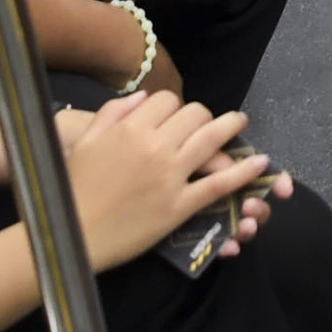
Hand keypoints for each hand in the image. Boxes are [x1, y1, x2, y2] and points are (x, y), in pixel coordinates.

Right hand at [62, 93, 265, 271]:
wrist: (72, 235)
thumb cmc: (73, 190)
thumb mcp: (85, 142)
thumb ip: (113, 113)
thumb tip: (142, 96)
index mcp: (130, 128)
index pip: (166, 101)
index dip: (174, 106)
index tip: (175, 116)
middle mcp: (154, 146)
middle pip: (194, 115)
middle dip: (203, 116)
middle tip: (208, 121)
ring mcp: (170, 175)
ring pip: (211, 140)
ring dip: (231, 127)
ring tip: (240, 123)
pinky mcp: (180, 205)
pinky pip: (219, 184)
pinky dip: (243, 171)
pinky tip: (259, 162)